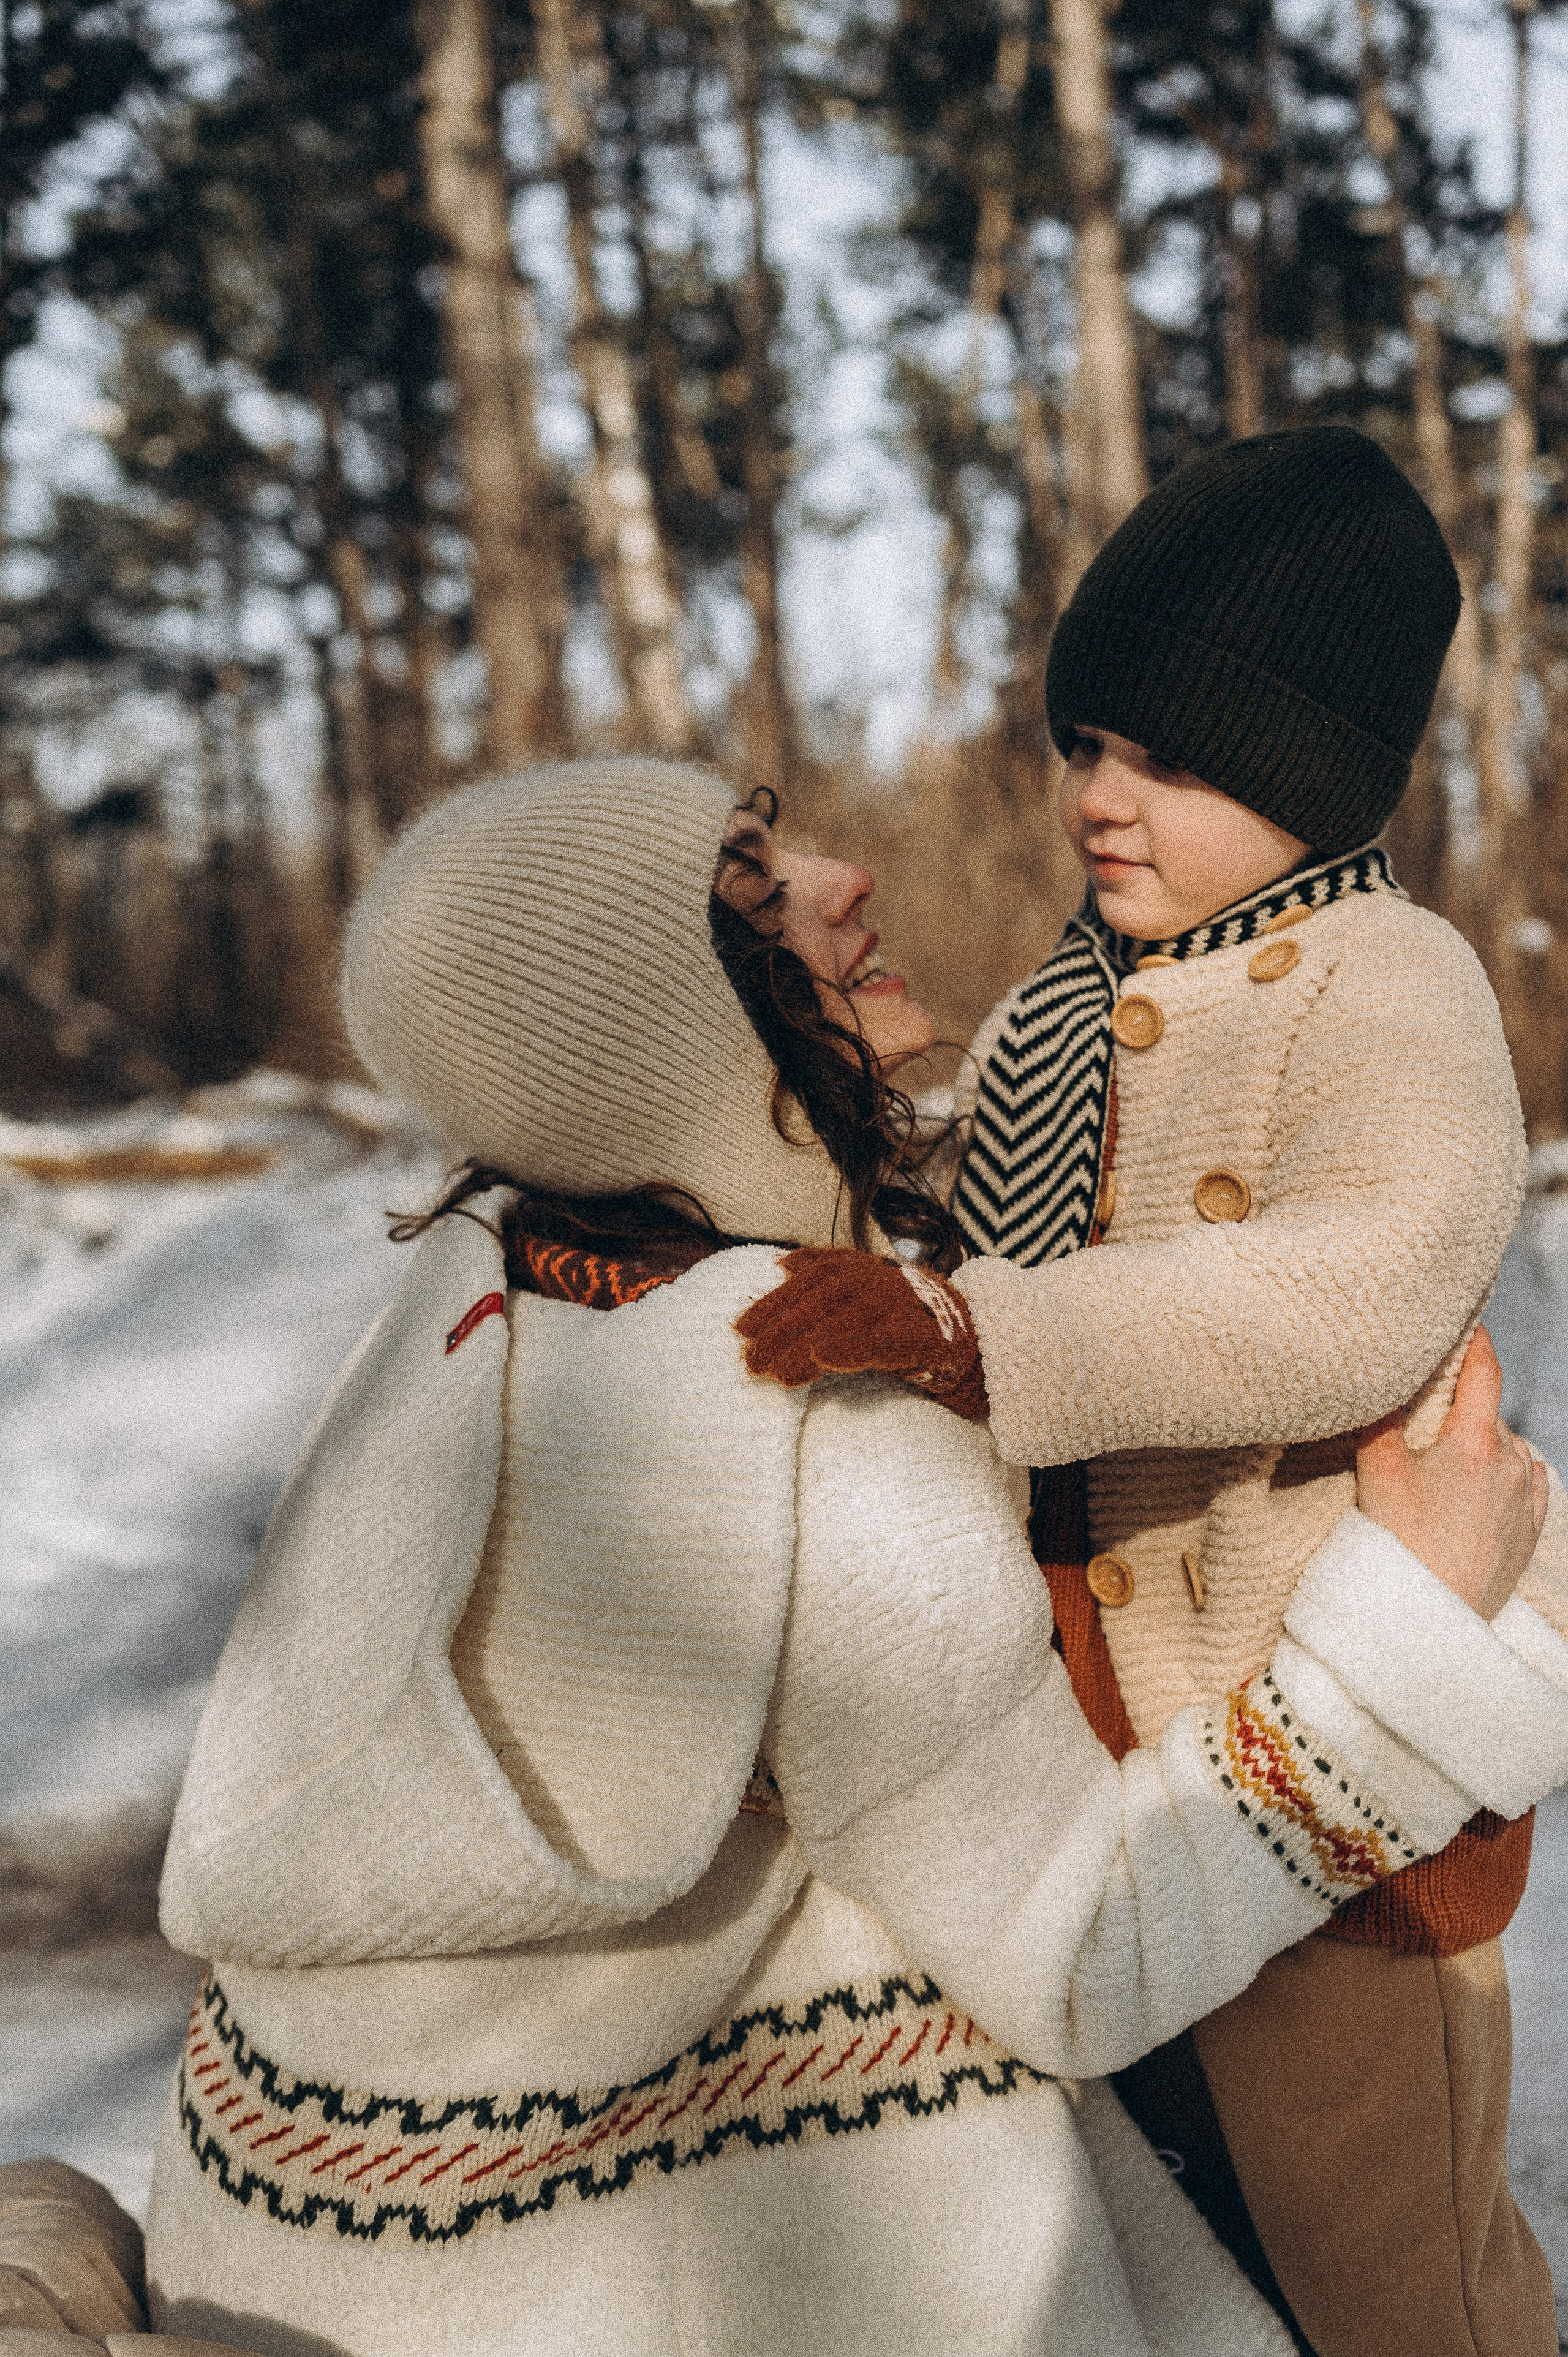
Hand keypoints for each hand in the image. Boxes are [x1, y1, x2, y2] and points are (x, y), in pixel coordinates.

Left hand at [735, 1247, 989, 1420]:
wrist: (986, 1345)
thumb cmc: (917, 1325)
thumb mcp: (871, 1298)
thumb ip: (833, 1278)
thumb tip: (783, 1266)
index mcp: (867, 1267)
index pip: (810, 1278)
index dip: (773, 1301)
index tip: (740, 1328)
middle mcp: (883, 1279)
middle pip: (819, 1298)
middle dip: (779, 1328)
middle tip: (748, 1360)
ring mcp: (904, 1305)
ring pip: (842, 1320)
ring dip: (801, 1346)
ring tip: (772, 1374)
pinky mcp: (923, 1336)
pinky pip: (879, 1342)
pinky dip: (848, 1349)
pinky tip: (820, 1361)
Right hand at [1355, 1327, 1546, 1620]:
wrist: (1430, 1618)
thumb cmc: (1400, 1543)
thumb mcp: (1377, 1472)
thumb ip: (1380, 1419)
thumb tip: (1381, 1382)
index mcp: (1474, 1441)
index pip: (1484, 1371)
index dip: (1475, 1341)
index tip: (1466, 1324)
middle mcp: (1510, 1463)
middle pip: (1488, 1412)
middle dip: (1462, 1403)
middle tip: (1428, 1405)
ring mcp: (1525, 1499)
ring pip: (1510, 1446)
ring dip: (1485, 1439)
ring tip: (1449, 1454)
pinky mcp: (1529, 1531)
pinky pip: (1530, 1482)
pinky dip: (1511, 1470)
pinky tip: (1492, 1478)